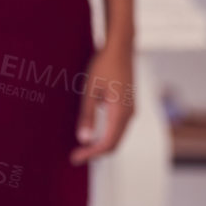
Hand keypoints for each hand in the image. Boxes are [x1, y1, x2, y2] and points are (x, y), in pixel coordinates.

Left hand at [70, 43, 134, 163]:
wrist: (121, 48)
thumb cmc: (103, 65)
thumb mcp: (90, 89)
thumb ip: (87, 115)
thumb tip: (83, 139)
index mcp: (121, 113)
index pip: (107, 143)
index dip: (91, 153)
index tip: (74, 158)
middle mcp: (129, 115)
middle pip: (114, 143)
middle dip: (95, 152)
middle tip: (75, 156)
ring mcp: (131, 110)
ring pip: (117, 136)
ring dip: (101, 144)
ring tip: (82, 147)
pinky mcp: (128, 105)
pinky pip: (118, 126)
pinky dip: (106, 134)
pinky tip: (92, 132)